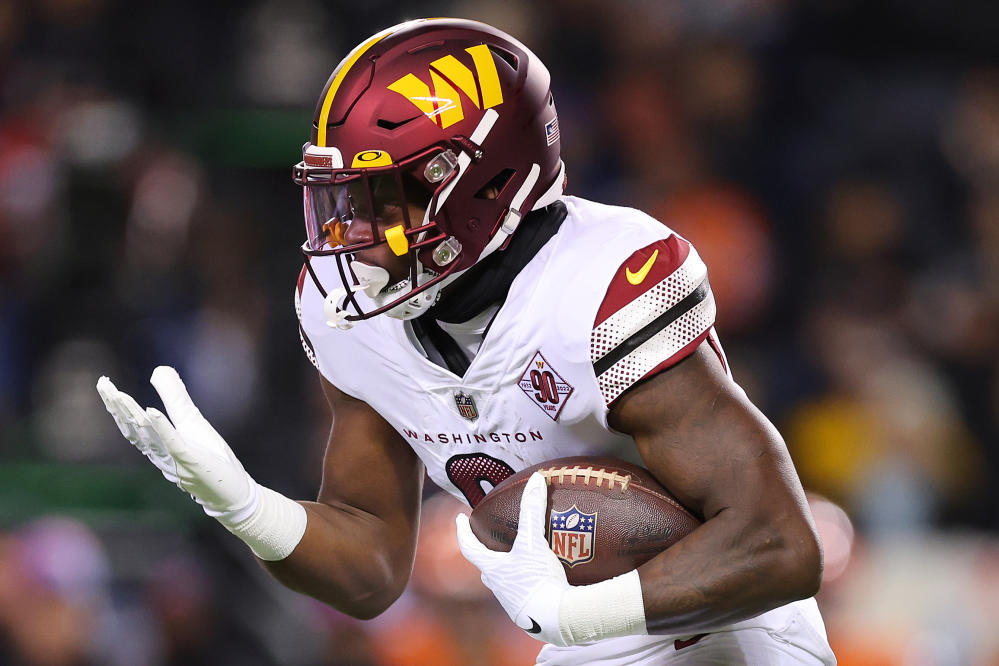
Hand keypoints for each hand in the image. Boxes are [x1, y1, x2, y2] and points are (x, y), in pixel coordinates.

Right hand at [96, 367, 256, 515]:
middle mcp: (161, 453)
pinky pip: (174, 444)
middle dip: (118, 407)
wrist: (232, 493)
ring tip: (119, 395)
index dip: (117, 404)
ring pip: (148, 436)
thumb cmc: (211, 459)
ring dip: (133, 415)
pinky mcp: (192, 461)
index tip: (103, 383)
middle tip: (104, 385)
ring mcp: (174, 459)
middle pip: (133, 428)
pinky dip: (162, 428)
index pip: (132, 422)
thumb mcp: (191, 421)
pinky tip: (151, 412)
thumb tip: (157, 370)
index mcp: (158, 443)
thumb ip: (175, 397)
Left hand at [456, 472, 570, 645]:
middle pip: (486, 565)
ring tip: (519, 556)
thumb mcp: (534, 541)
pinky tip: (542, 578)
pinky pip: (524, 592)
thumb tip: (536, 479)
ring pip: (505, 581)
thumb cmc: (538, 580)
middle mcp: (497, 586)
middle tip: (490, 539)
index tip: (459, 519)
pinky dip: (528, 581)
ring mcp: (512, 601)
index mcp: (492, 569)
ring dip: (507, 568)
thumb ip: (533, 509)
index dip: (463, 531)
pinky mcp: (530, 611)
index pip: (469, 547)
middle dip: (487, 551)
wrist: (555, 619)